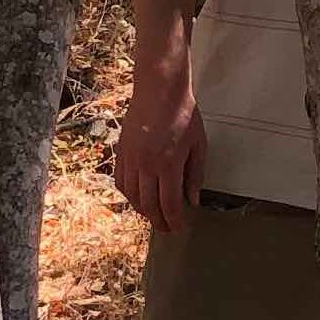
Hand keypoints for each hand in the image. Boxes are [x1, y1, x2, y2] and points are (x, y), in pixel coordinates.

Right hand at [112, 56, 206, 229]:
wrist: (159, 89)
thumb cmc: (183, 113)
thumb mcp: (199, 145)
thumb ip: (195, 175)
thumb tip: (192, 199)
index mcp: (168, 164)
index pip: (169, 204)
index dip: (174, 221)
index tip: (179, 228)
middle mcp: (146, 165)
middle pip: (149, 205)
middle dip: (159, 222)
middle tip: (167, 229)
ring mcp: (131, 159)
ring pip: (132, 196)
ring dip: (143, 211)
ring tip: (154, 216)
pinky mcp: (121, 151)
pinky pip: (120, 181)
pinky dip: (128, 194)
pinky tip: (137, 197)